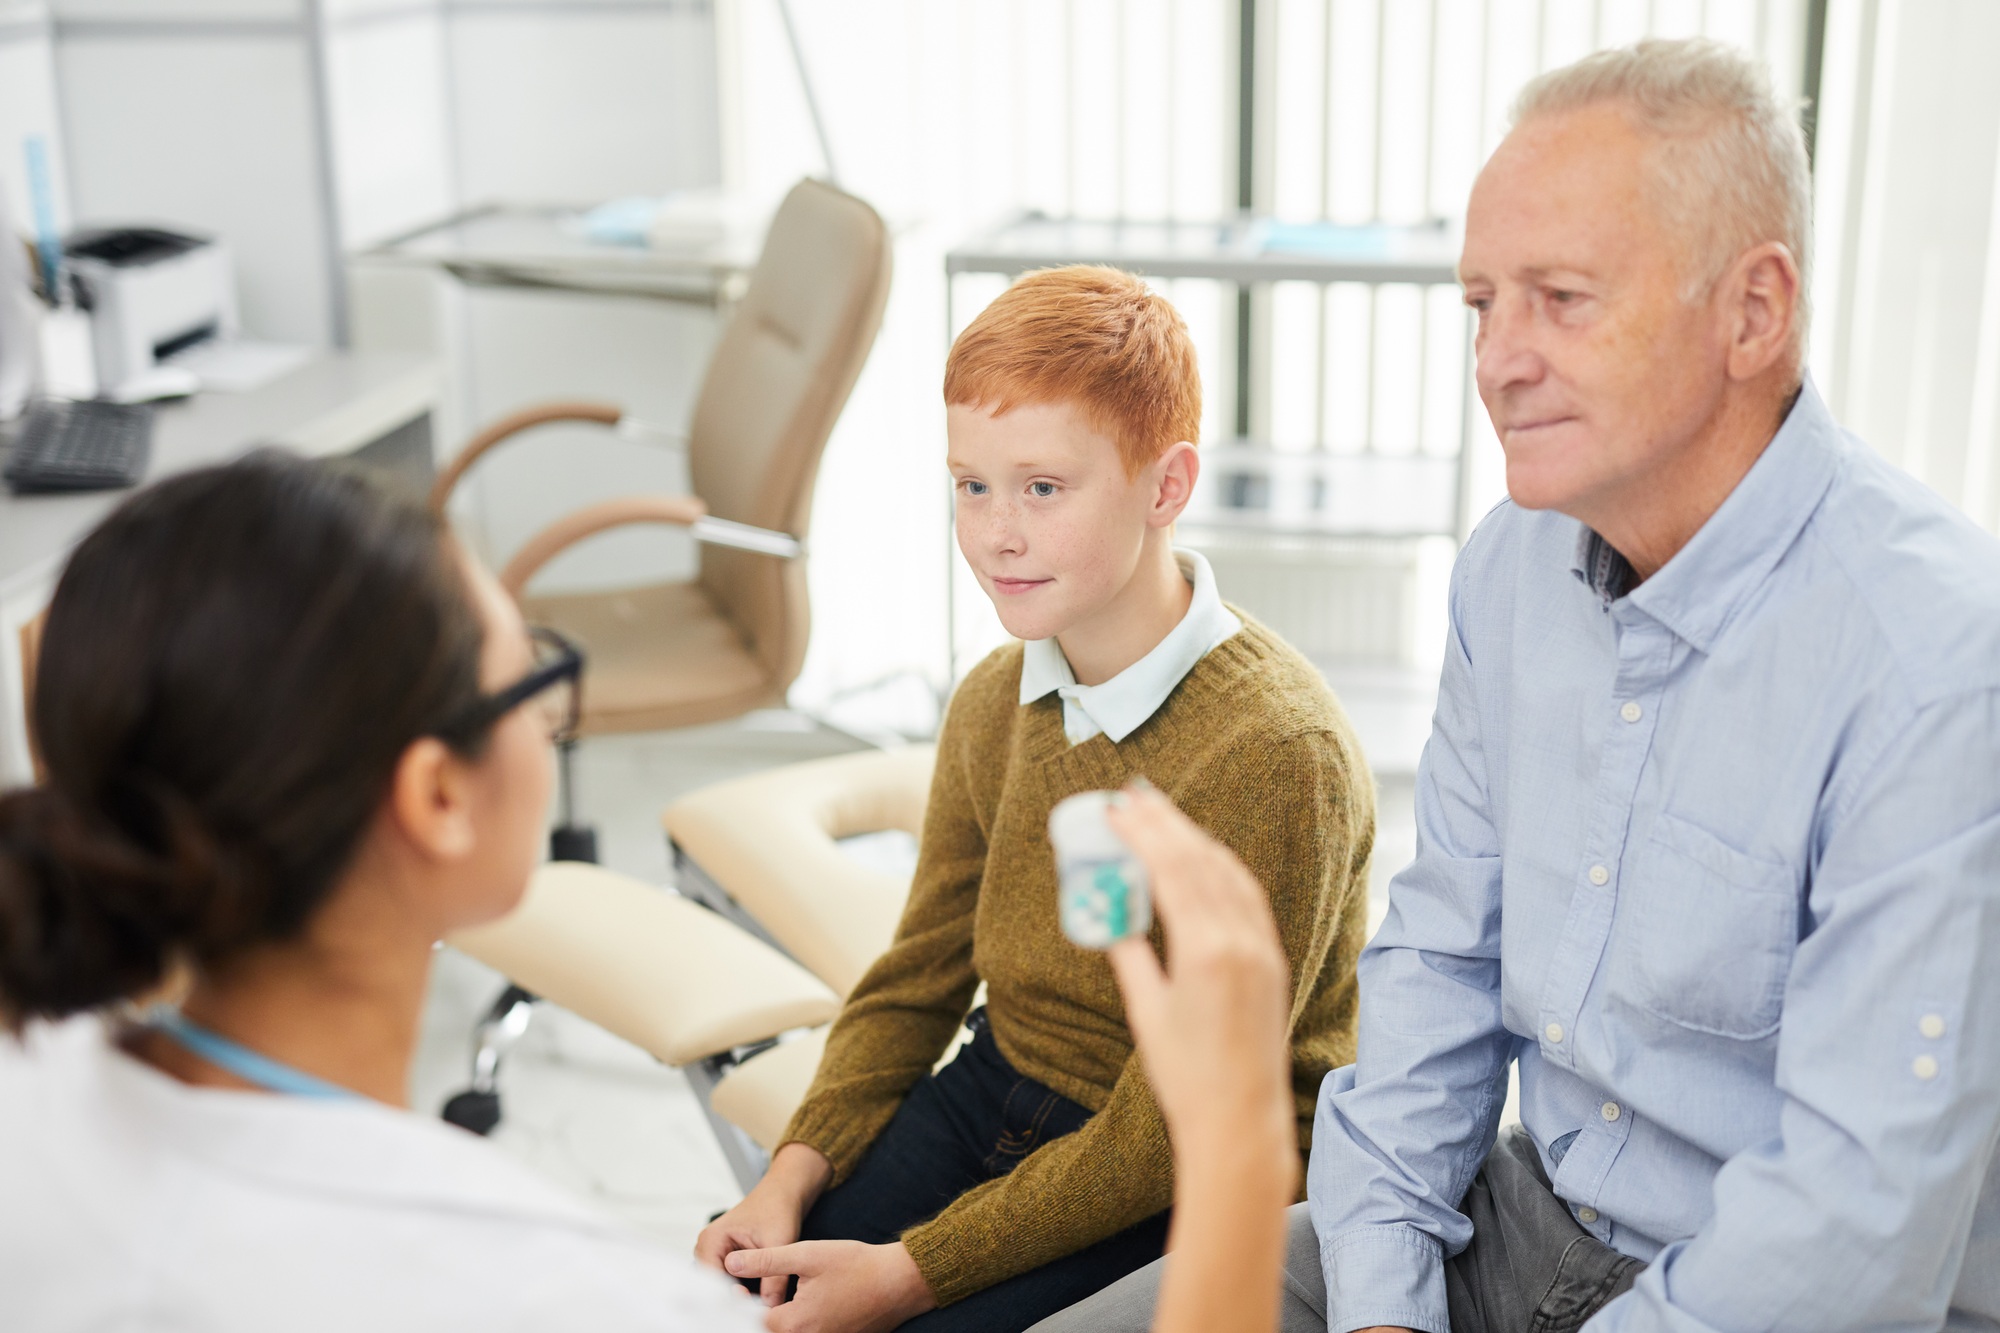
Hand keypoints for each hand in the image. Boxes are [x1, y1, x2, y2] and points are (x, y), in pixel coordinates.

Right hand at [695, 1142, 832, 1305]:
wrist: (784, 1193)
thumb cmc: (778, 1208)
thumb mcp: (778, 1243)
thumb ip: (774, 1279)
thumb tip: (770, 1310)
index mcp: (712, 1240)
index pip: (711, 1280)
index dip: (728, 1298)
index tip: (748, 1311)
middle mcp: (707, 1247)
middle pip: (712, 1286)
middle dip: (730, 1300)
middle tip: (751, 1314)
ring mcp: (714, 1253)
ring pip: (719, 1286)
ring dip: (735, 1297)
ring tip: (753, 1309)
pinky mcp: (726, 1258)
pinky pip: (728, 1281)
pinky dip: (740, 1290)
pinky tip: (754, 1301)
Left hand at [725, 1239, 935, 1332]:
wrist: (900, 1282)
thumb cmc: (857, 1265)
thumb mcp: (807, 1254)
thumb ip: (766, 1261)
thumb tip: (731, 1264)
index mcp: (794, 1323)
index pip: (749, 1322)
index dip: (736, 1305)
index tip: (732, 1288)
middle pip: (766, 1331)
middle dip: (754, 1315)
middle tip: (745, 1294)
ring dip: (774, 1320)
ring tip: (767, 1300)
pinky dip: (794, 1325)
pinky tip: (793, 1308)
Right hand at [1105, 785, 1293, 1156]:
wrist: (1240, 1119)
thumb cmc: (1185, 1076)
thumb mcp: (1147, 1011)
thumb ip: (1131, 955)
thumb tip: (1112, 914)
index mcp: (1205, 952)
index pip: (1172, 871)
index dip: (1144, 834)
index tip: (1117, 808)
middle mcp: (1240, 942)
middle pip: (1200, 862)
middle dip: (1166, 822)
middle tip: (1135, 793)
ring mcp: (1262, 949)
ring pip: (1227, 873)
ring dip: (1194, 838)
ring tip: (1163, 815)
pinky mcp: (1272, 961)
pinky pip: (1247, 897)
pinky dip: (1222, 868)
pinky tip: (1204, 857)